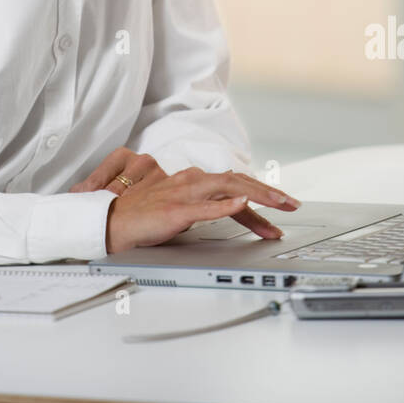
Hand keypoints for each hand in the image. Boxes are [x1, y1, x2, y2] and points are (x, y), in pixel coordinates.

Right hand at [69, 147, 299, 251]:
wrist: (110, 221)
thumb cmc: (142, 216)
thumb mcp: (179, 209)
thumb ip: (203, 207)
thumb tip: (231, 211)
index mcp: (192, 181)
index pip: (234, 184)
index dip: (260, 194)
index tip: (281, 206)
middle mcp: (191, 182)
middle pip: (237, 181)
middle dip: (269, 193)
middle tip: (292, 204)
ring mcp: (183, 194)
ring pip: (228, 188)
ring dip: (257, 195)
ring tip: (278, 204)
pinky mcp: (174, 210)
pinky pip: (204, 206)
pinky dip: (225, 205)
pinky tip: (242, 206)